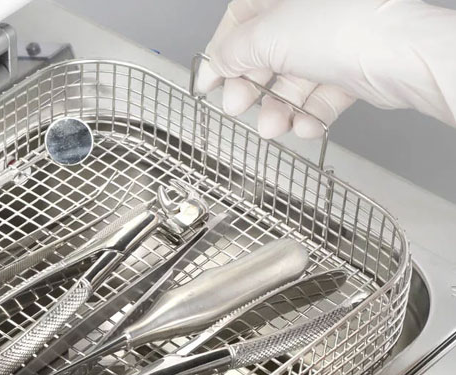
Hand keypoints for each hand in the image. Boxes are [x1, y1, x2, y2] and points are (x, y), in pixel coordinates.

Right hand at [196, 0, 455, 138]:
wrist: (403, 56)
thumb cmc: (344, 29)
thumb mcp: (266, 37)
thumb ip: (232, 52)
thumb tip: (216, 64)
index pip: (240, 20)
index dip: (219, 54)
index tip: (208, 84)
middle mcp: (311, 10)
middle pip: (265, 53)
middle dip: (251, 87)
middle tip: (238, 108)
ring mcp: (335, 37)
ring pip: (293, 78)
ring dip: (277, 108)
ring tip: (272, 127)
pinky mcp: (354, 66)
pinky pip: (321, 93)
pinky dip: (309, 113)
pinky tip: (303, 126)